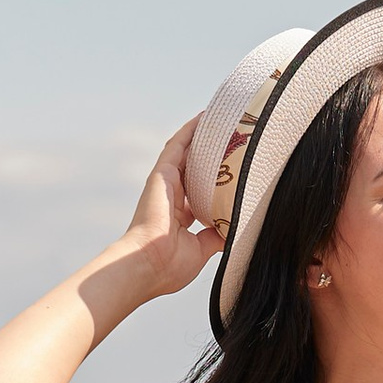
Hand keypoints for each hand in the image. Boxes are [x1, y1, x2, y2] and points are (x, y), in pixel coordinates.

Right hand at [121, 120, 224, 296]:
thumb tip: (234, 232)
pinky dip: (190, 130)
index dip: (214, 180)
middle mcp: (171, 195)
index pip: (199, 190)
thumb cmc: (169, 265)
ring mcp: (165, 183)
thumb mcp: (202, 249)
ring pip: (186, 151)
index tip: (230, 171)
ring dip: (201, 136)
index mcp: (179, 215)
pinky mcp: (162, 174)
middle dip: (210, 153)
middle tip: (231, 138)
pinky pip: (177, 145)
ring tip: (221, 120)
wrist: (148, 264)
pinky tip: (204, 117)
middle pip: (194, 166)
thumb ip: (216, 236)